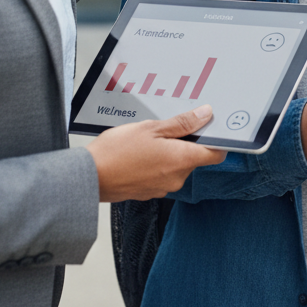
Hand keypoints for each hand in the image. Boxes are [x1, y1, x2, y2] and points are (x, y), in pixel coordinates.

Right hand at [86, 105, 226, 202]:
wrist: (88, 178)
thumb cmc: (117, 152)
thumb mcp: (151, 128)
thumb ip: (182, 123)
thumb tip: (205, 115)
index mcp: (181, 161)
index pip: (216, 155)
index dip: (218, 141)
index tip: (212, 129)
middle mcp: (176, 178)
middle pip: (194, 158)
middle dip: (186, 142)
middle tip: (169, 127)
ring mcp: (162, 188)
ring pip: (176, 166)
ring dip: (170, 152)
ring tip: (150, 139)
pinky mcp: (149, 192)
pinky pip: (161, 174)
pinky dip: (157, 163)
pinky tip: (141, 153)